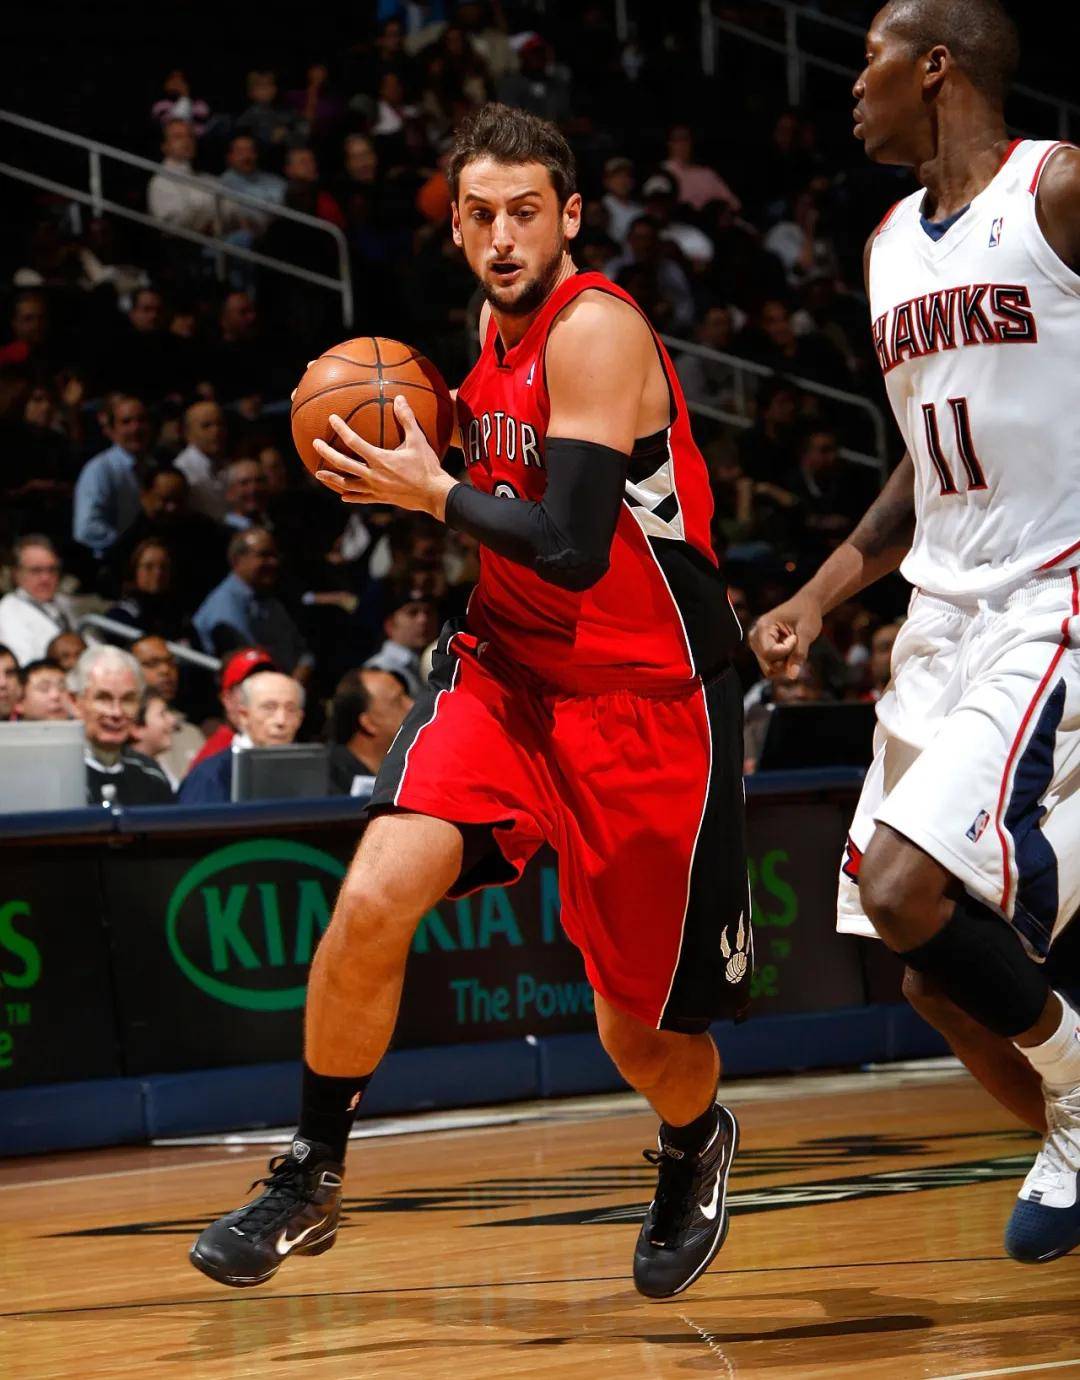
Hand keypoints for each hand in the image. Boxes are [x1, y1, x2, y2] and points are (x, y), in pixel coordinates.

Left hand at [313, 394, 456, 517]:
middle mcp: (373, 475)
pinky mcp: (380, 499)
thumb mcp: (419, 440)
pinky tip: (342, 495)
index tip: (331, 419)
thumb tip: (400, 398)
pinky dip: (350, 495)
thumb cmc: (428, 467)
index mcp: (380, 459)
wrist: (434, 495)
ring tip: (318, 474)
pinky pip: (361, 498)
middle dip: (327, 454)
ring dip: (331, 479)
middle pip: (343, 464)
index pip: (354, 442)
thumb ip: (407, 419)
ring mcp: (375, 489)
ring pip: (347, 484)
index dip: (341, 429)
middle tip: (315, 444)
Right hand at [748, 592, 821, 680]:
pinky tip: (789, 650)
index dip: (786, 651)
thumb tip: (792, 676)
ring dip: (785, 663)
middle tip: (796, 643)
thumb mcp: (807, 632)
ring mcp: (757, 644)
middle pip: (767, 663)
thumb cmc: (807, 613)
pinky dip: (783, 664)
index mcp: (763, 626)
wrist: (806, 605)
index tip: (796, 637)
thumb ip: (799, 654)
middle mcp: (755, 636)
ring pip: (769, 668)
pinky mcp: (762, 650)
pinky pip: (771, 667)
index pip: (768, 652)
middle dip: (785, 660)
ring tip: (792, 646)